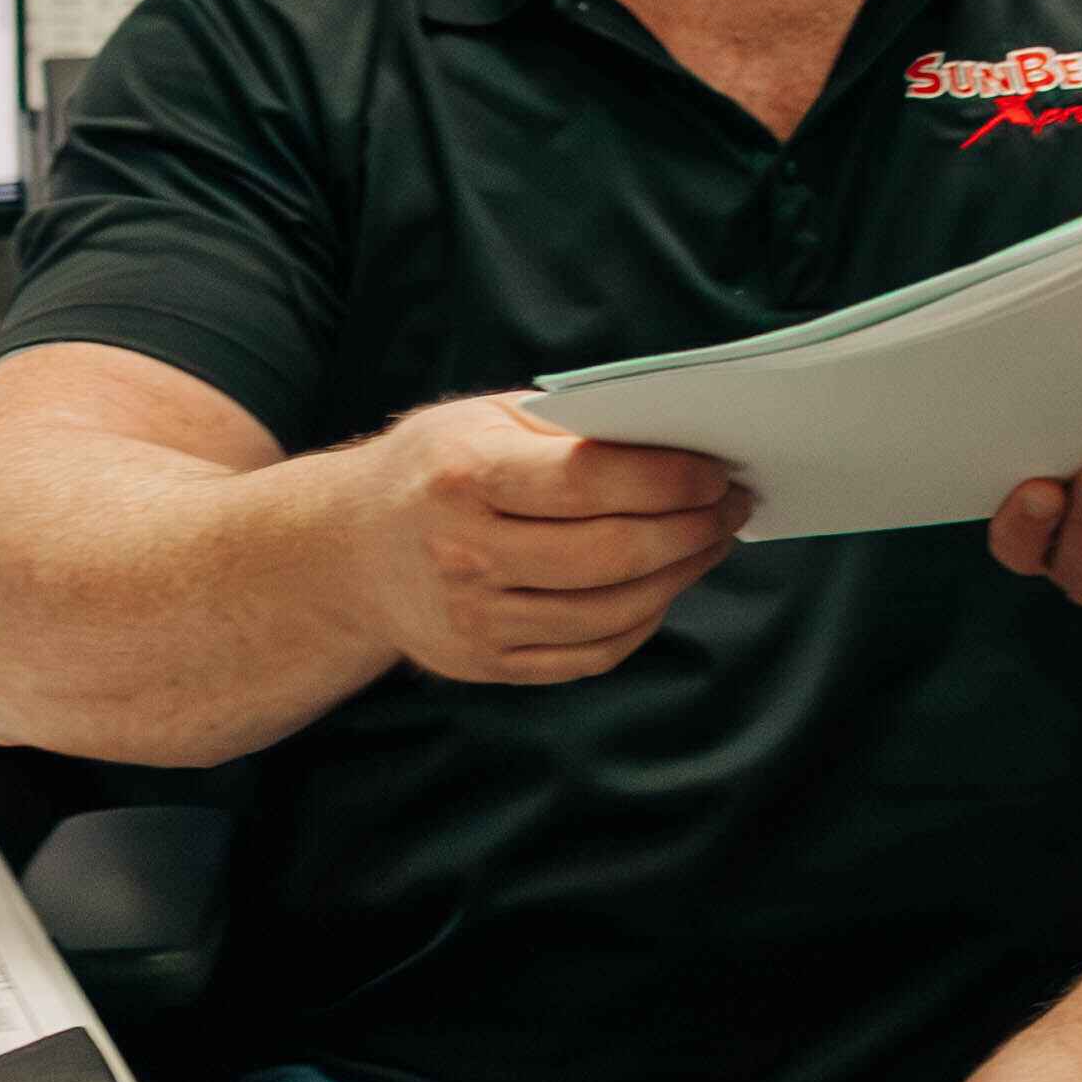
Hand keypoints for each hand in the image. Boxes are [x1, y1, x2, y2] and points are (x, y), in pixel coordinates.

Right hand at [335, 394, 748, 687]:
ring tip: (710, 541)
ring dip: (679, 577)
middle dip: (689, 530)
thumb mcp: (484, 419)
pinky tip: (664, 586)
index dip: (664, 479)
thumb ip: (570, 426)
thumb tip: (677, 440)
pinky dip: (642, 622)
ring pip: (608, 613)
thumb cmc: (436, 466)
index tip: (715, 470)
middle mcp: (463, 553)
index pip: (585, 480)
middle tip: (731, 506)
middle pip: (608, 555)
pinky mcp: (487, 663)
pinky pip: (590, 655)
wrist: (349, 549)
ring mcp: (473, 619)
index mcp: (463, 476)